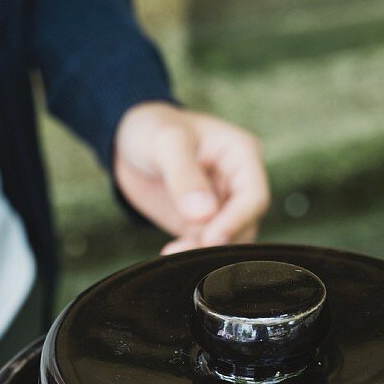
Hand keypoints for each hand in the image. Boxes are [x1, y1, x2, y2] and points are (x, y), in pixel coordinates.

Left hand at [114, 102, 269, 252]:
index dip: (237, 220)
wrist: (129, 144)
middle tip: (185, 250)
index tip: (211, 237)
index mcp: (241, 155)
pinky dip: (191, 254)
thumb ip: (184, 176)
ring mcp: (221, 206)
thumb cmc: (153, 128)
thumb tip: (204, 214)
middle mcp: (237, 183)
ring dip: (204, 253)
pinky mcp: (202, 225)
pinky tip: (170, 253)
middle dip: (218, 242)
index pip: (254, 197)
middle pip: (245, 225)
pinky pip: (205, 247)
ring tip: (173, 251)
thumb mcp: (166, 142)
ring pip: (227, 241)